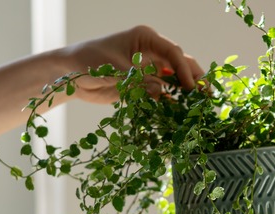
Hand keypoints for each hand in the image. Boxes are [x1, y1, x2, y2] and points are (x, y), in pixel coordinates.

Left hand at [59, 25, 204, 103]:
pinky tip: (181, 113)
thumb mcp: (113, 70)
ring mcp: (148, 68)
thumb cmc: (87, 62)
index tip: (190, 87)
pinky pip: (162, 92)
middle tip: (206, 96)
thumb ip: (139, 82)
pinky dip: (171, 101)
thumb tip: (164, 94)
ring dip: (186, 91)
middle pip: (180, 63)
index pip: (173, 52)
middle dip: (194, 78)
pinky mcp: (143, 84)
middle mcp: (151, 52)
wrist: (68, 75)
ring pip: (174, 78)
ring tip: (200, 106)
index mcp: (145, 39)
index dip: (184, 69)